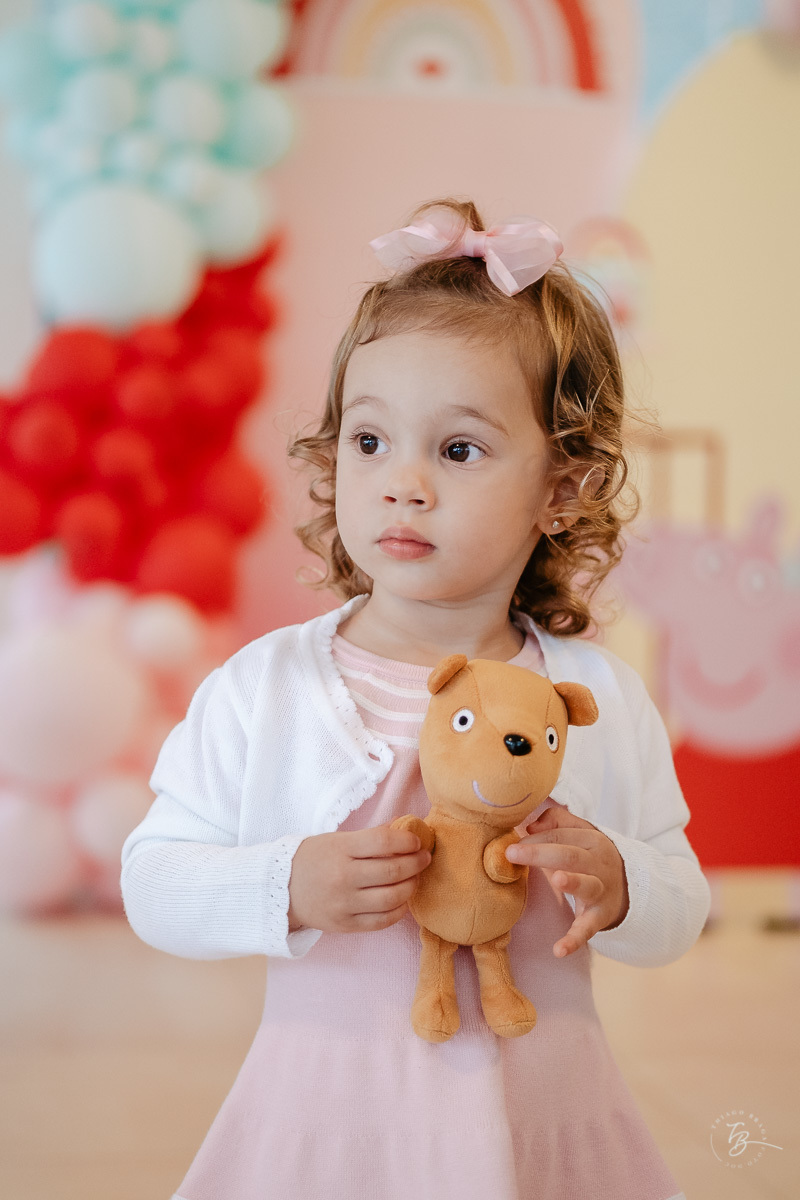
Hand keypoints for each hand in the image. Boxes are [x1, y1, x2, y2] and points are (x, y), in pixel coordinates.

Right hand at [287, 824, 431, 933]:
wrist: (282, 890)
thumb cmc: (313, 859)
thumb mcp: (337, 839)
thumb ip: (371, 836)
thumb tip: (405, 827)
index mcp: (341, 850)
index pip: (383, 841)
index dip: (407, 840)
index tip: (417, 841)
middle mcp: (343, 877)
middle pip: (392, 870)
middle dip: (416, 863)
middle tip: (424, 858)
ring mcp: (344, 904)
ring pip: (391, 898)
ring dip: (411, 886)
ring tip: (414, 878)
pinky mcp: (345, 925)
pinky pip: (381, 921)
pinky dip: (399, 910)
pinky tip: (402, 900)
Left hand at [505, 805, 628, 957]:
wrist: (628, 887)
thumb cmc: (591, 856)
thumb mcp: (580, 832)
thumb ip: (556, 821)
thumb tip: (531, 825)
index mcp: (592, 840)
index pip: (559, 835)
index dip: (534, 839)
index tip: (511, 845)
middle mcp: (599, 864)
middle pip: (569, 855)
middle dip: (540, 853)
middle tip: (512, 853)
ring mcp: (601, 891)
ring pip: (587, 885)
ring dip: (572, 882)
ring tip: (556, 880)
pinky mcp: (599, 917)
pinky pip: (587, 929)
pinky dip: (574, 940)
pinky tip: (558, 950)